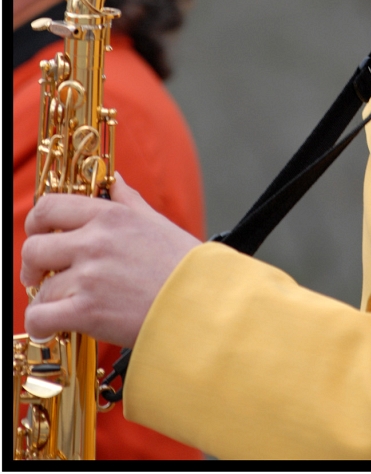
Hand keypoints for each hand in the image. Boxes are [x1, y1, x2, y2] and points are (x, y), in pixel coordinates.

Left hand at [21, 174, 200, 346]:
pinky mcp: (87, 310)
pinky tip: (54, 327)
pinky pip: (40, 317)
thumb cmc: (183, 265)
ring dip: (46, 300)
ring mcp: (89, 276)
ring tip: (61, 307)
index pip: (49, 207)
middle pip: (34, 248)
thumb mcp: (156, 222)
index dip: (36, 223)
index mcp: (110, 216)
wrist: (201, 303)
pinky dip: (42, 324)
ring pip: (40, 288)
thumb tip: (114, 179)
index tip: (41, 237)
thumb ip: (127, 199)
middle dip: (32, 266)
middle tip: (42, 277)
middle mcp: (94, 241)